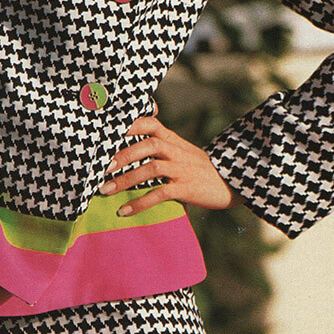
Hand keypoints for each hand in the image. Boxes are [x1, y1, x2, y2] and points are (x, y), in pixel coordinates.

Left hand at [98, 113, 235, 214]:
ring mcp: (182, 169)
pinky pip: (160, 194)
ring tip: (105, 190)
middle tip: (101, 167)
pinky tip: (124, 211)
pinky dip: (140, 202)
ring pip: (151, 168)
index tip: (108, 130)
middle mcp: (176, 151)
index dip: (130, 123)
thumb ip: (160, 149)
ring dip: (126, 179)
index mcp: (173, 140)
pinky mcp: (187, 188)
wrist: (232, 183)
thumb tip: (124, 156)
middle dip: (122, 155)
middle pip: (147, 145)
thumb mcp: (182, 152)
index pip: (151, 123)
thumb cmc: (199, 169)